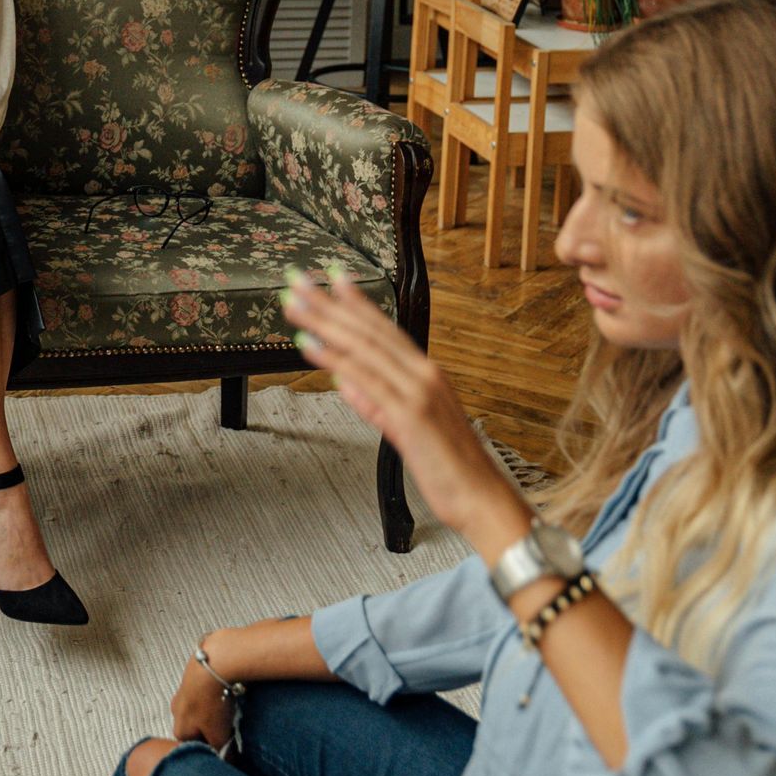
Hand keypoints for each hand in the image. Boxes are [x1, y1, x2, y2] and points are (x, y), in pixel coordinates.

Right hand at [170, 642, 236, 752]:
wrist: (213, 664)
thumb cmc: (211, 702)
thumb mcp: (219, 734)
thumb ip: (222, 752)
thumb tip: (227, 763)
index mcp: (179, 730)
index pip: (193, 750)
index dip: (210, 751)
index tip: (225, 748)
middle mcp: (176, 712)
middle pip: (195, 730)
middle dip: (211, 732)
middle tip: (227, 729)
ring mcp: (182, 694)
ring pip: (199, 712)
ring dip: (212, 714)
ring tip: (227, 710)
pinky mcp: (192, 679)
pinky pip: (203, 695)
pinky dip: (213, 698)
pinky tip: (225, 695)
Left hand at [281, 266, 520, 540]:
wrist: (480, 497)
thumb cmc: (449, 467)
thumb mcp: (406, 430)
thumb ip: (375, 405)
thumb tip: (345, 381)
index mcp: (427, 374)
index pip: (385, 330)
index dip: (357, 302)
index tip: (332, 278)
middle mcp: (424, 374)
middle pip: (369, 330)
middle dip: (330, 303)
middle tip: (298, 280)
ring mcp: (418, 392)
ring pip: (364, 348)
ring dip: (324, 322)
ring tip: (295, 304)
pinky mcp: (410, 415)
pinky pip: (366, 380)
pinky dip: (333, 358)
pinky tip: (309, 345)